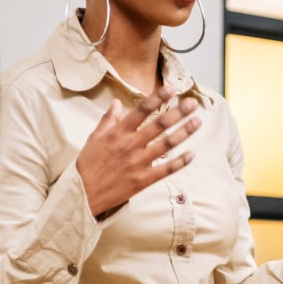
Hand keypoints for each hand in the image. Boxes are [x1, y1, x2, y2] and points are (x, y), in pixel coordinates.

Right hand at [76, 85, 200, 217]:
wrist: (84, 195)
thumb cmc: (88, 166)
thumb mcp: (94, 139)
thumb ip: (107, 120)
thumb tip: (115, 102)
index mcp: (118, 133)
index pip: (142, 110)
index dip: (158, 98)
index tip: (171, 88)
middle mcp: (130, 145)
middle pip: (159, 125)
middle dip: (178, 112)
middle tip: (192, 103)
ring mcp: (138, 163)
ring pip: (167, 144)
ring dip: (184, 132)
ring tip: (198, 122)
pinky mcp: (143, 180)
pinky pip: (166, 169)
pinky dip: (180, 162)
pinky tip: (192, 153)